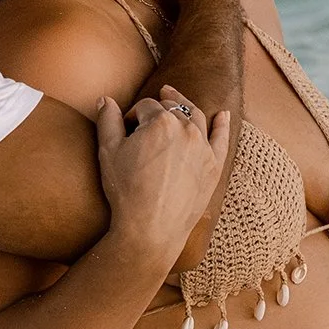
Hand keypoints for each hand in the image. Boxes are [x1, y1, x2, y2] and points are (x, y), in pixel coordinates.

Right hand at [96, 87, 230, 271]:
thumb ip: (108, 121)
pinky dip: (222, 125)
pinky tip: (222, 115)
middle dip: (158, 108)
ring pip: (195, 117)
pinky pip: (221, 139)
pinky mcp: (214, 166)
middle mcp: (186, 128)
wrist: (151, 229)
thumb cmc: (127, 191)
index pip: (144, 106)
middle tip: (151, 109)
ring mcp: (203, 147)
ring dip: (185, 105)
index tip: (126, 130)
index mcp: (160, 121)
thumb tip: (106, 100)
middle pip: (171, 108)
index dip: (132, 115)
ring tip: (177, 99)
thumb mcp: (108, 153)